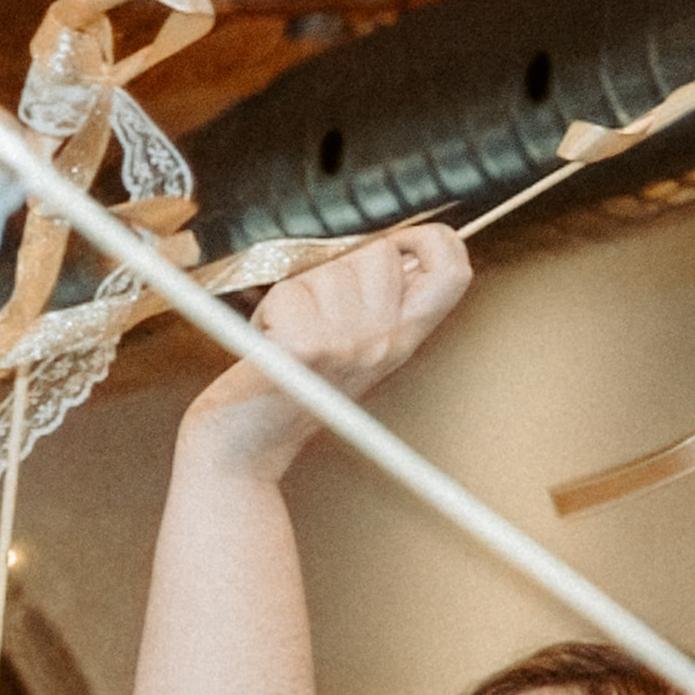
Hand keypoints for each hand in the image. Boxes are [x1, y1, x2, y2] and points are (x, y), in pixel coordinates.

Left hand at [191, 221, 471, 474]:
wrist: (240, 454)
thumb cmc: (284, 392)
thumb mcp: (351, 347)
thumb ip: (378, 301)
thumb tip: (392, 246)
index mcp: (404, 339)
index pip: (454, 272)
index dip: (432, 240)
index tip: (396, 246)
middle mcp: (385, 343)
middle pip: (380, 254)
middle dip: (336, 268)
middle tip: (311, 313)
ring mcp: (350, 346)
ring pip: (330, 270)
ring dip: (295, 292)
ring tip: (284, 333)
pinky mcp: (308, 350)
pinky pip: (289, 293)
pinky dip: (267, 309)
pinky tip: (265, 342)